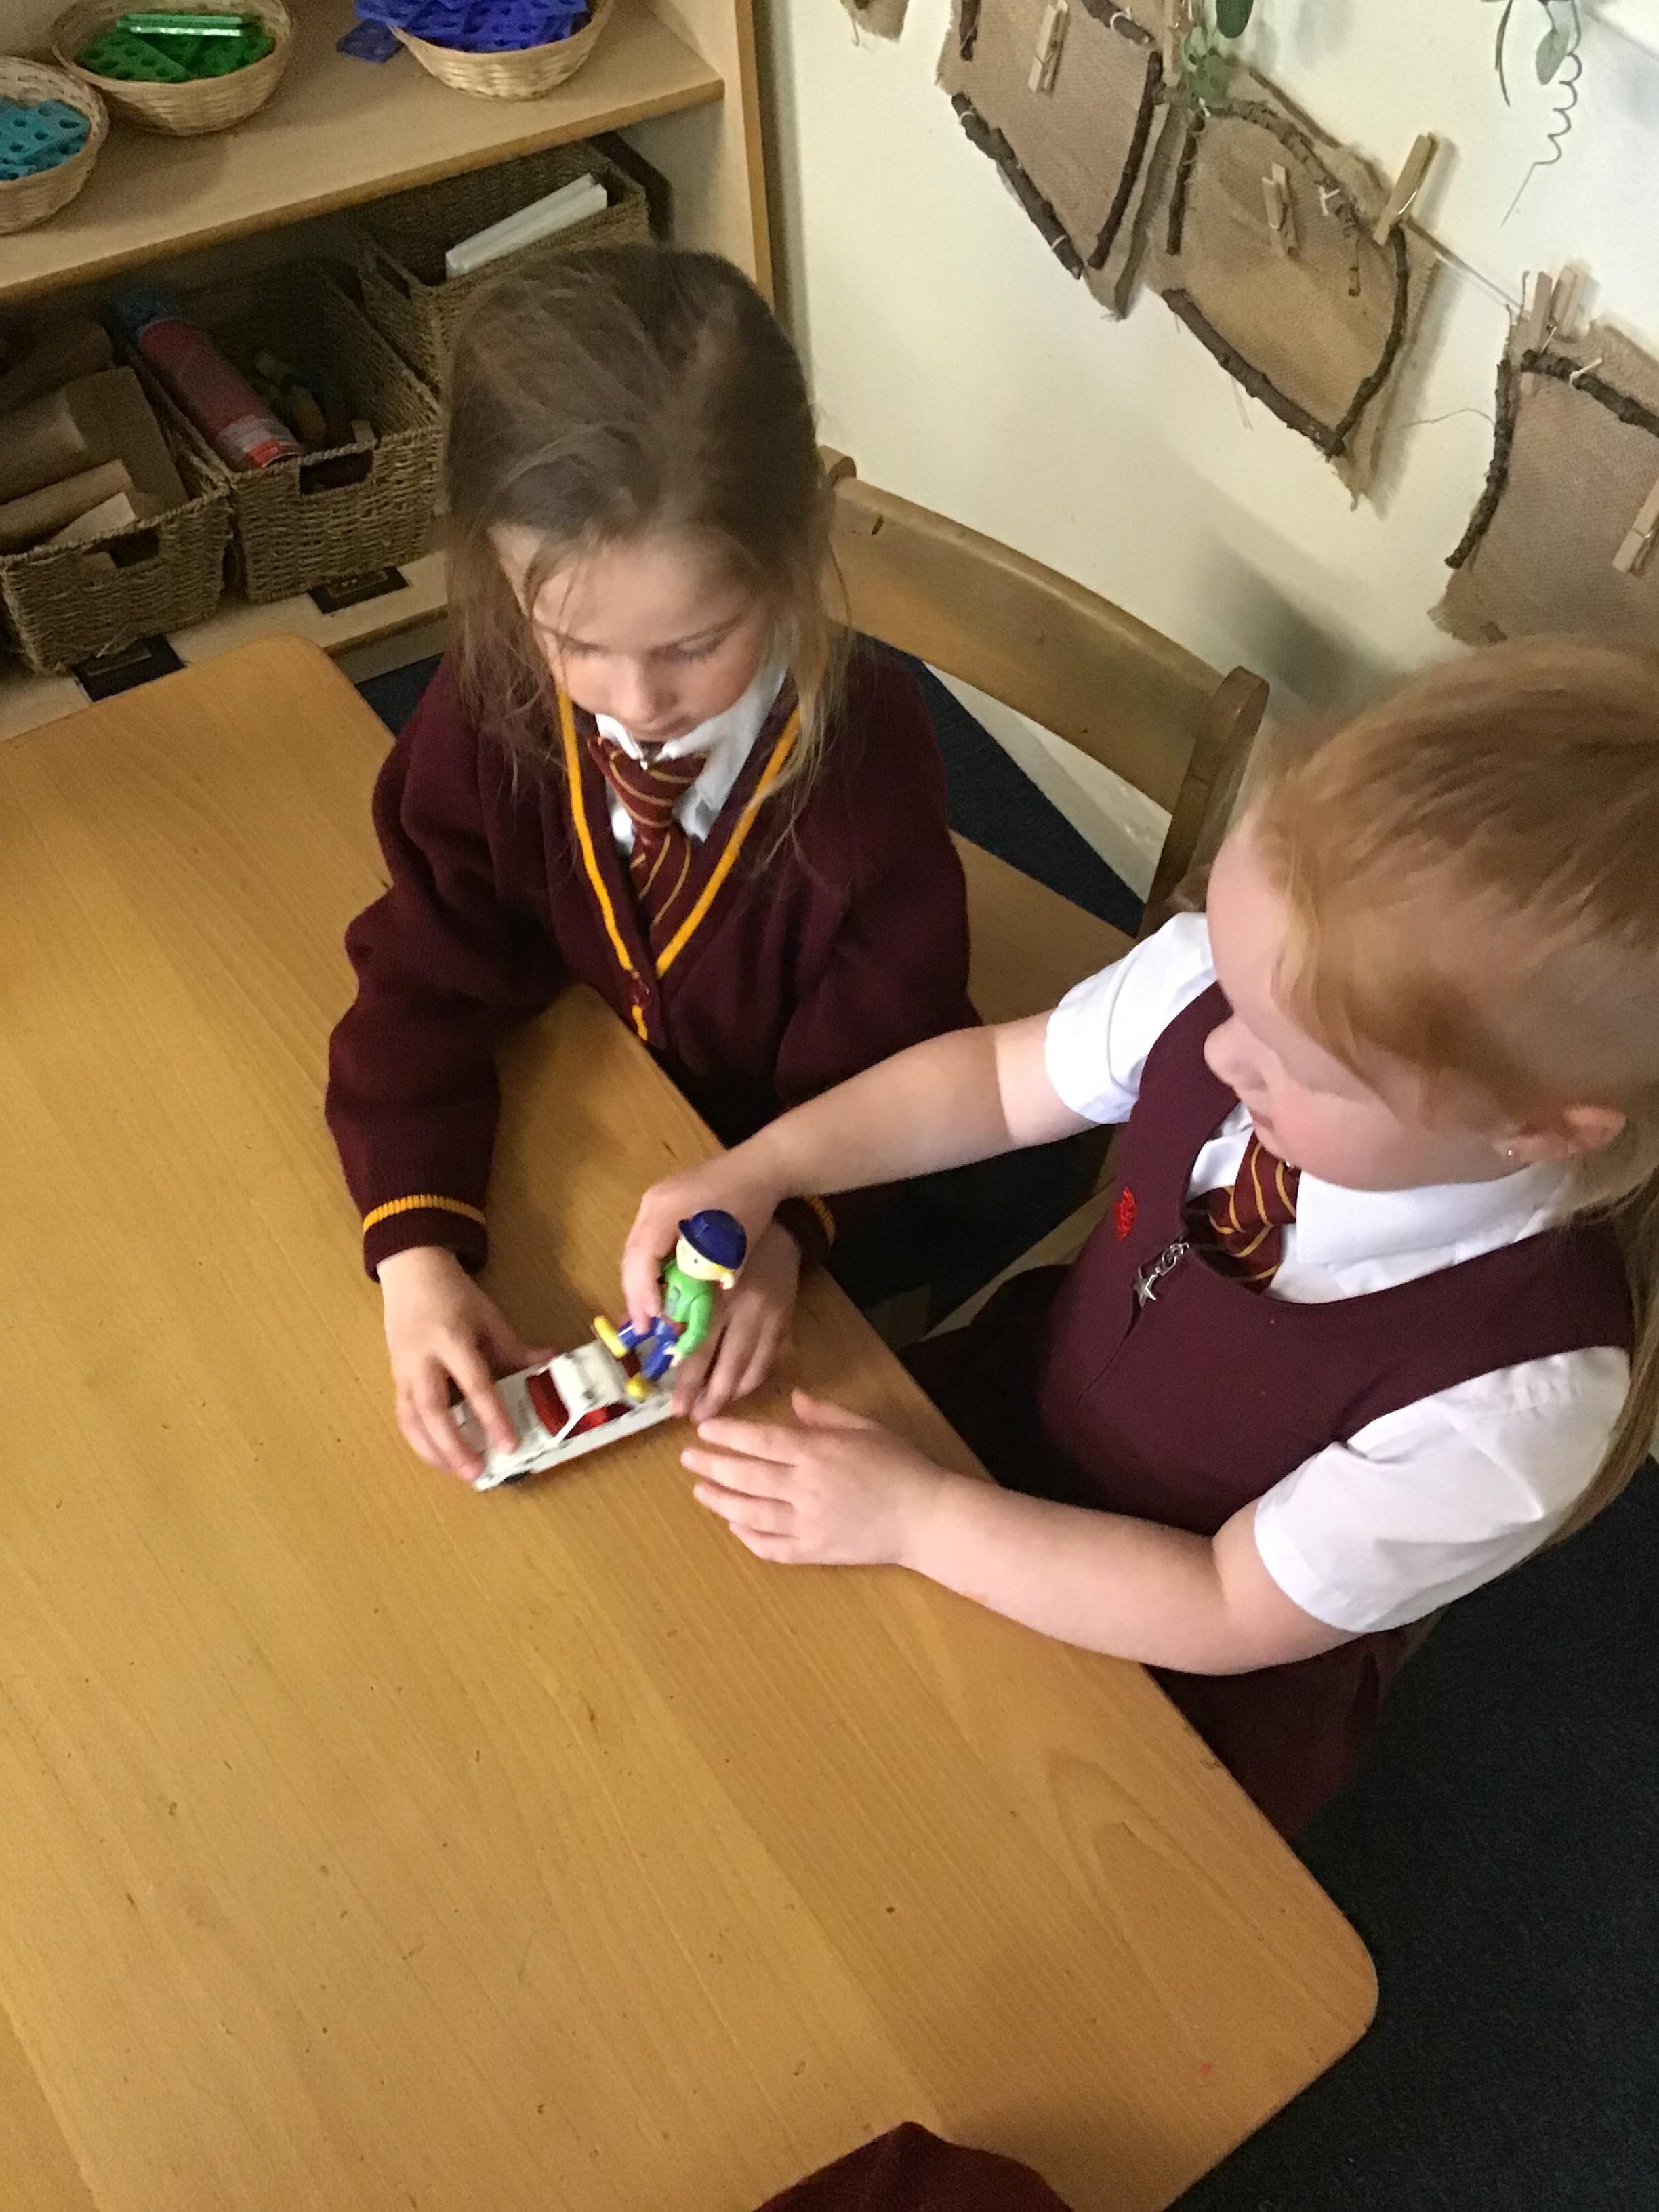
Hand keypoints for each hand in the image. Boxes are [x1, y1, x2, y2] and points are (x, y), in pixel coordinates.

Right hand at [378, 1245, 548, 1480]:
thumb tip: (552, 1364)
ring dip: (432, 1450)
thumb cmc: (455, 1296)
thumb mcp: (489, 1317)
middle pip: (433, 1410)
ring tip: (457, 1472)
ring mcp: (403, 1370)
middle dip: (453, 1445)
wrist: (412, 1273)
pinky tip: (438, 1456)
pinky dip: (419, 1440)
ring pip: (411, 1419)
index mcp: (451, 1339)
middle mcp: (423, 1359)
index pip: (475, 1385)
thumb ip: (516, 1349)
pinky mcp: (394, 1378)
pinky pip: (404, 1415)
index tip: (509, 1444)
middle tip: (476, 1472)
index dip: (493, 1417)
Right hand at [621, 1149, 786, 1331]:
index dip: (644, 1291)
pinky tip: (659, 1287)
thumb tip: (688, 1313)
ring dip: (641, 1282)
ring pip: (636, 1249)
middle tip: (644, 1328)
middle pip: (632, 1254)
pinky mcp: (663, 1203)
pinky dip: (650, 1267)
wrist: (761, 1167)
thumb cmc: (749, 1207)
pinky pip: (647, 1240)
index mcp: (665, 1210)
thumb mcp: (732, 1248)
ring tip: (649, 1315)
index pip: (642, 1256)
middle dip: (636, 1294)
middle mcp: (652, 1203)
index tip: (654, 1320)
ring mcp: (654, 1200)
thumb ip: (708, 1279)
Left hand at [665, 1220, 800, 1421]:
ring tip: (709, 1414)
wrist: (782, 1224)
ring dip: (728, 1395)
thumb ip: (664, 1289)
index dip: (687, 1378)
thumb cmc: (722, 1236)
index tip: (674, 1405)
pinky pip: (768, 1360)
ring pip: (749, 1367)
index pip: (698, 1344)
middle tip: (688, 1417)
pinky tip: (735, 1392)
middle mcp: (745, 1307)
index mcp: (715, 1291)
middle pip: (724, 1362)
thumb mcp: (689, 1255)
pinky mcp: (785, 1321)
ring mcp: (769, 1316)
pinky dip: (751, 1381)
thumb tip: (633, 1325)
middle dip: (705, 1395)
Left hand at [682, 1390, 951, 1566]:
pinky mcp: (815, 1552)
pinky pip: (772, 1547)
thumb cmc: (900, 1465)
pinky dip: (749, 1538)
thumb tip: (793, 1398)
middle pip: (747, 1477)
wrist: (926, 1518)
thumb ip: (825, 1414)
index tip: (705, 1430)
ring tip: (700, 1491)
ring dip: (721, 1502)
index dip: (729, 1435)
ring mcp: (809, 1523)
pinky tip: (735, 1527)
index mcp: (819, 1452)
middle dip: (713, 1466)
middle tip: (689, 1459)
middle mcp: (807, 1488)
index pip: (761, 1442)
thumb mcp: (865, 1427)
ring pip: (751, 1513)